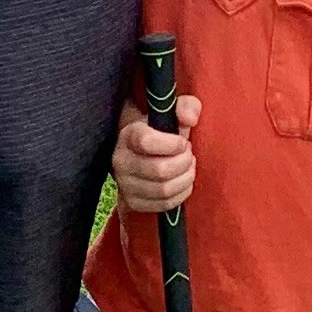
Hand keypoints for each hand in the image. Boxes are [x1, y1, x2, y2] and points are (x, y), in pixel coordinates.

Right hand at [112, 93, 202, 214]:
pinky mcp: (133, 202)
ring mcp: (125, 184)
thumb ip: (186, 107)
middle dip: (184, 162)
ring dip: (185, 178)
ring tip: (188, 167)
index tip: (183, 142)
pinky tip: (183, 181)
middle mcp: (121, 160)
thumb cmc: (162, 132)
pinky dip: (181, 193)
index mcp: (128, 135)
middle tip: (188, 154)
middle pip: (160, 170)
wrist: (144, 155)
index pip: (146, 142)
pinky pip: (164, 204)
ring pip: (164, 189)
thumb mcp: (173, 113)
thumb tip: (190, 118)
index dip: (172, 144)